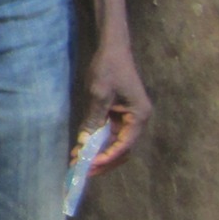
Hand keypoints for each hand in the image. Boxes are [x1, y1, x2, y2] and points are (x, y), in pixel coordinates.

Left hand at [78, 36, 151, 174]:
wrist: (112, 48)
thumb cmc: (108, 68)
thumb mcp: (99, 93)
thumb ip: (94, 119)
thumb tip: (84, 143)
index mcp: (139, 116)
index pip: (124, 145)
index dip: (107, 157)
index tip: (89, 165)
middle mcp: (137, 120)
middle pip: (122, 149)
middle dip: (103, 161)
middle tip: (82, 171)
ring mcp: (128, 118)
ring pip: (115, 144)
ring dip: (99, 154)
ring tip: (79, 162)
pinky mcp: (119, 114)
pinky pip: (110, 134)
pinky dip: (97, 143)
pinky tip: (82, 148)